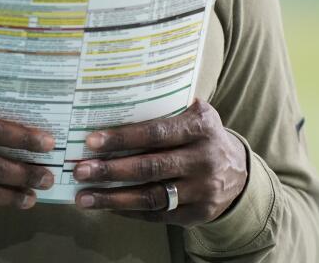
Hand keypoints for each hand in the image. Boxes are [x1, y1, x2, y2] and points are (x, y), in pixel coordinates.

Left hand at [72, 100, 246, 225]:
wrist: (238, 171)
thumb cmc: (201, 136)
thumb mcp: (195, 114)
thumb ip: (166, 108)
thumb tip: (113, 103)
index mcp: (201, 127)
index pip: (156, 133)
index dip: (123, 138)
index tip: (91, 141)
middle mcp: (205, 159)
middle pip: (150, 168)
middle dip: (110, 170)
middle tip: (80, 171)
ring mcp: (203, 190)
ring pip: (151, 197)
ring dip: (113, 198)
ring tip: (84, 197)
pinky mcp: (198, 214)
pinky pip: (157, 215)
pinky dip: (129, 211)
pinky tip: (108, 206)